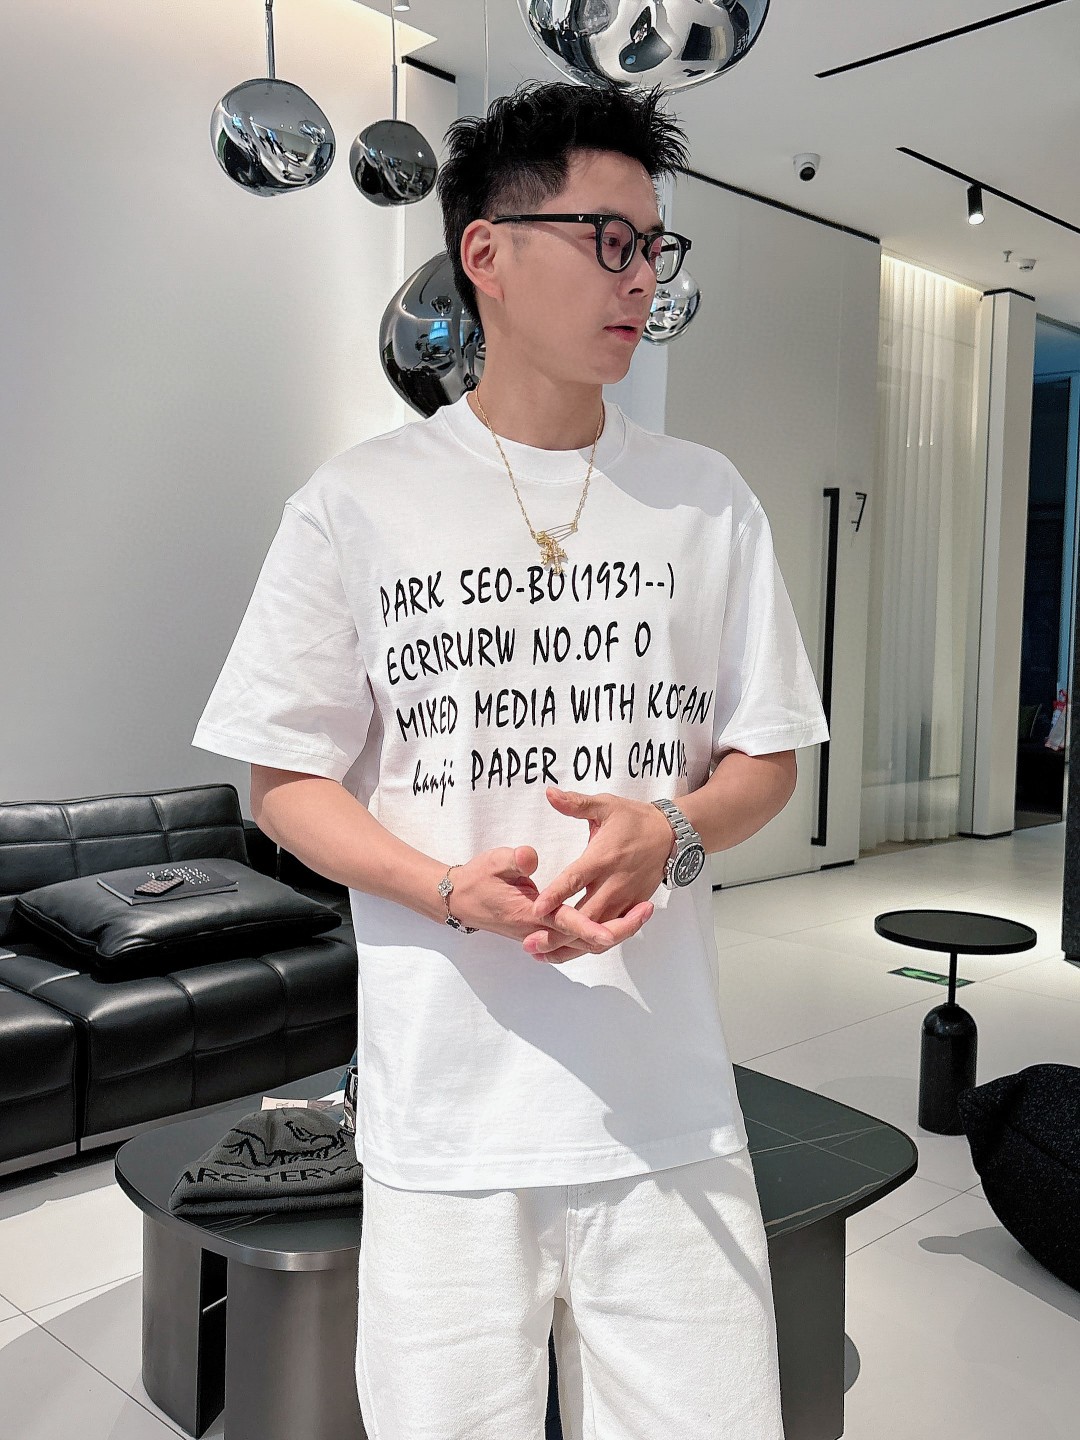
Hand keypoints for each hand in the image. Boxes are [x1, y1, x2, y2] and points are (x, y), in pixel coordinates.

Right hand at [445, 845, 651, 962]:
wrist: (459, 900)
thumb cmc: (476, 879)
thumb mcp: (492, 862)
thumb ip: (514, 860)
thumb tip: (531, 856)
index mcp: (531, 911)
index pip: (567, 922)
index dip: (592, 926)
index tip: (617, 925)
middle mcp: (541, 927)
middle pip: (586, 939)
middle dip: (619, 929)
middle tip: (647, 910)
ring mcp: (544, 932)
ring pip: (586, 942)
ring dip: (615, 931)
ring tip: (642, 912)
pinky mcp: (546, 930)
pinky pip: (579, 938)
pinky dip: (601, 933)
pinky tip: (620, 920)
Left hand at [522, 787, 674, 962]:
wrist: (672, 835)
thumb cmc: (634, 820)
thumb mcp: (606, 805)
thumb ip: (575, 803)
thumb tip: (549, 793)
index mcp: (602, 857)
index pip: (575, 880)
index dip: (556, 896)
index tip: (536, 909)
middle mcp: (614, 883)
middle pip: (585, 916)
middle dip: (558, 933)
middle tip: (529, 943)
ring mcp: (625, 899)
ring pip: (598, 932)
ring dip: (571, 946)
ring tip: (543, 955)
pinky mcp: (633, 909)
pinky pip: (611, 933)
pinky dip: (590, 945)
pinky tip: (568, 952)